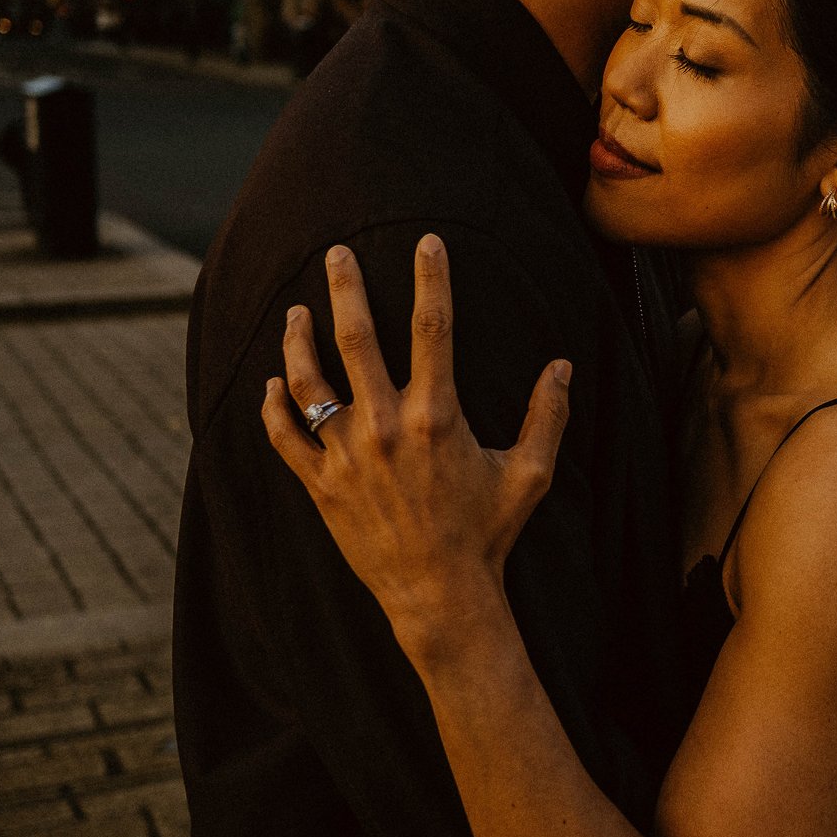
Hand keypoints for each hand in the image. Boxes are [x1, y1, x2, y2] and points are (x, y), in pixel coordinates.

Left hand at [262, 236, 571, 659]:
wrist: (439, 595)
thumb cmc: (487, 534)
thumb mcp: (530, 474)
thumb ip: (548, 416)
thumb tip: (563, 365)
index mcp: (438, 416)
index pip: (434, 328)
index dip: (431, 278)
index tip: (425, 242)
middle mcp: (386, 426)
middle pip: (357, 338)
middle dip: (345, 287)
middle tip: (336, 252)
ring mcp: (346, 455)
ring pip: (309, 382)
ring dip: (299, 340)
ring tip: (296, 310)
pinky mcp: (320, 485)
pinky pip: (284, 437)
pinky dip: (274, 407)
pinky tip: (273, 383)